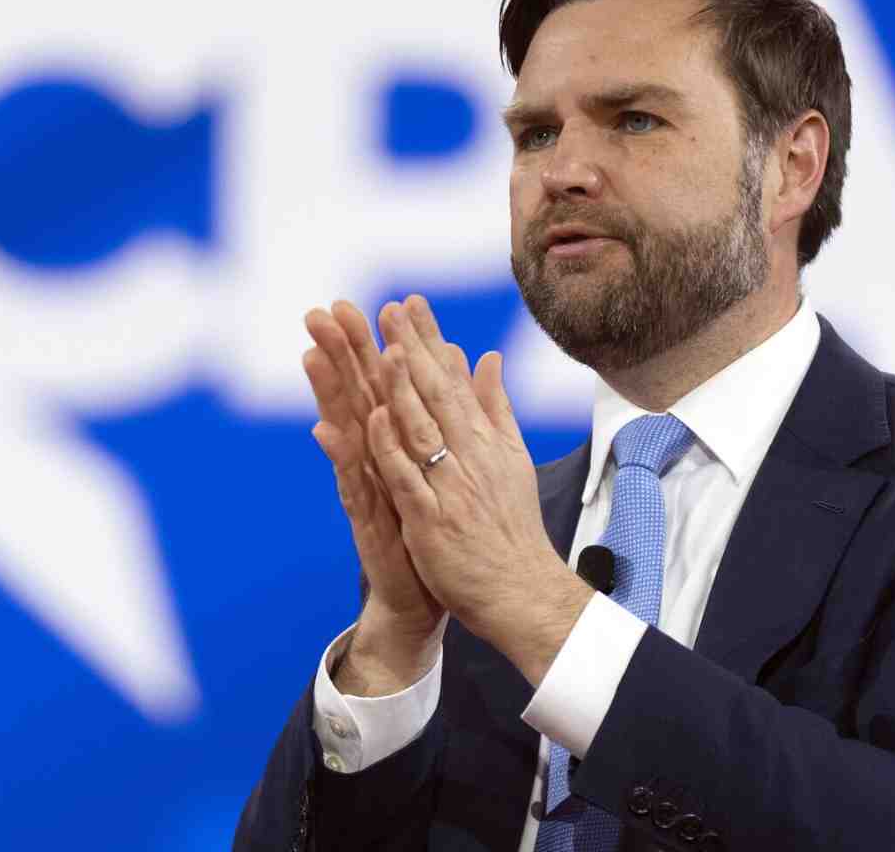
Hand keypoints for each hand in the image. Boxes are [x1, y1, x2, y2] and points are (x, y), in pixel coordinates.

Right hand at [303, 301, 444, 692]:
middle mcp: (372, 460)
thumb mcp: (434, 466)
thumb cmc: (425, 524)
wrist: (422, 590)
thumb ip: (434, 420)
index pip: (376, 386)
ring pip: (345, 433)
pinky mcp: (365, 521)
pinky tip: (328, 431)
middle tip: (318, 313)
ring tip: (312, 357)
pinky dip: (341, 458)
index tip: (351, 303)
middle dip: (337, 355)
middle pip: (353, 398)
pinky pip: (351, 484)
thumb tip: (438, 376)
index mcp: (393, 443)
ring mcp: (364, 489)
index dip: (364, 345)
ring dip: (329, 396)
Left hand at [365, 295, 591, 684]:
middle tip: (388, 309)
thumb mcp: (511, 460)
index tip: (409, 304)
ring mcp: (451, 487)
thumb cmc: (511, 527)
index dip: (430, 340)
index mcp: (486, 441)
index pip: (454, 381)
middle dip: (412, 348)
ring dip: (401, 387)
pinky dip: (392, 448)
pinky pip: (408, 478)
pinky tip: (373, 419)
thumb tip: (488, 359)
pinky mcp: (431, 521)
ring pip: (422, 429)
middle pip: (437, 395)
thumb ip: (497, 408)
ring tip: (382, 348)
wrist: (521, 591)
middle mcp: (471, 457)